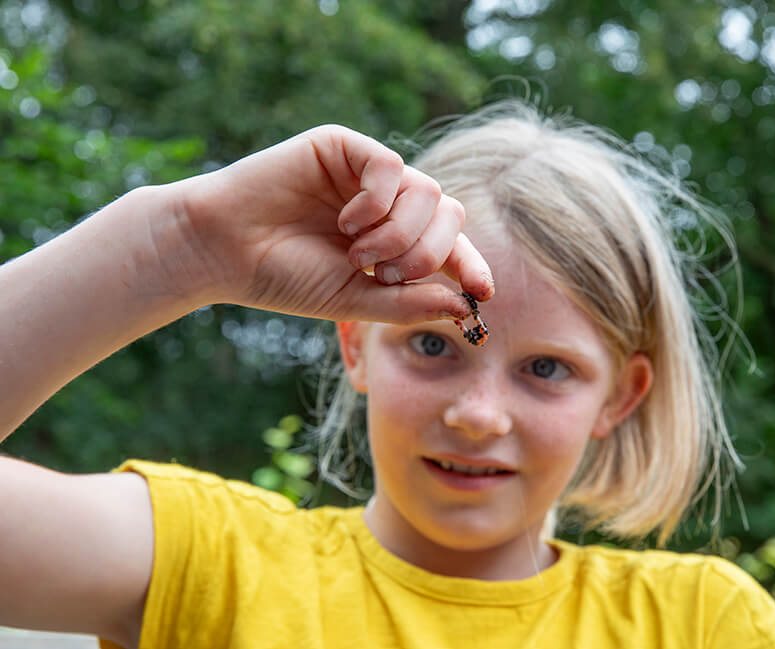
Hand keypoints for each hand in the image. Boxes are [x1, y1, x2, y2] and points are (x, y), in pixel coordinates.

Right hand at [169, 125, 492, 322]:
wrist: (223, 251)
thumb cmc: (285, 278)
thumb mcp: (355, 300)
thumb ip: (409, 302)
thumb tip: (466, 307)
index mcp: (393, 239)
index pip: (450, 246)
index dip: (471, 266)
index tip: (482, 293)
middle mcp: (387, 203)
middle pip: (449, 214)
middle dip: (430, 253)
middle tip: (387, 274)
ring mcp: (367, 174)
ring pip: (427, 191)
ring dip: (400, 233)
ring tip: (358, 253)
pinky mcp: (344, 147)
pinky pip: (390, 167)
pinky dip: (377, 201)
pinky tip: (347, 221)